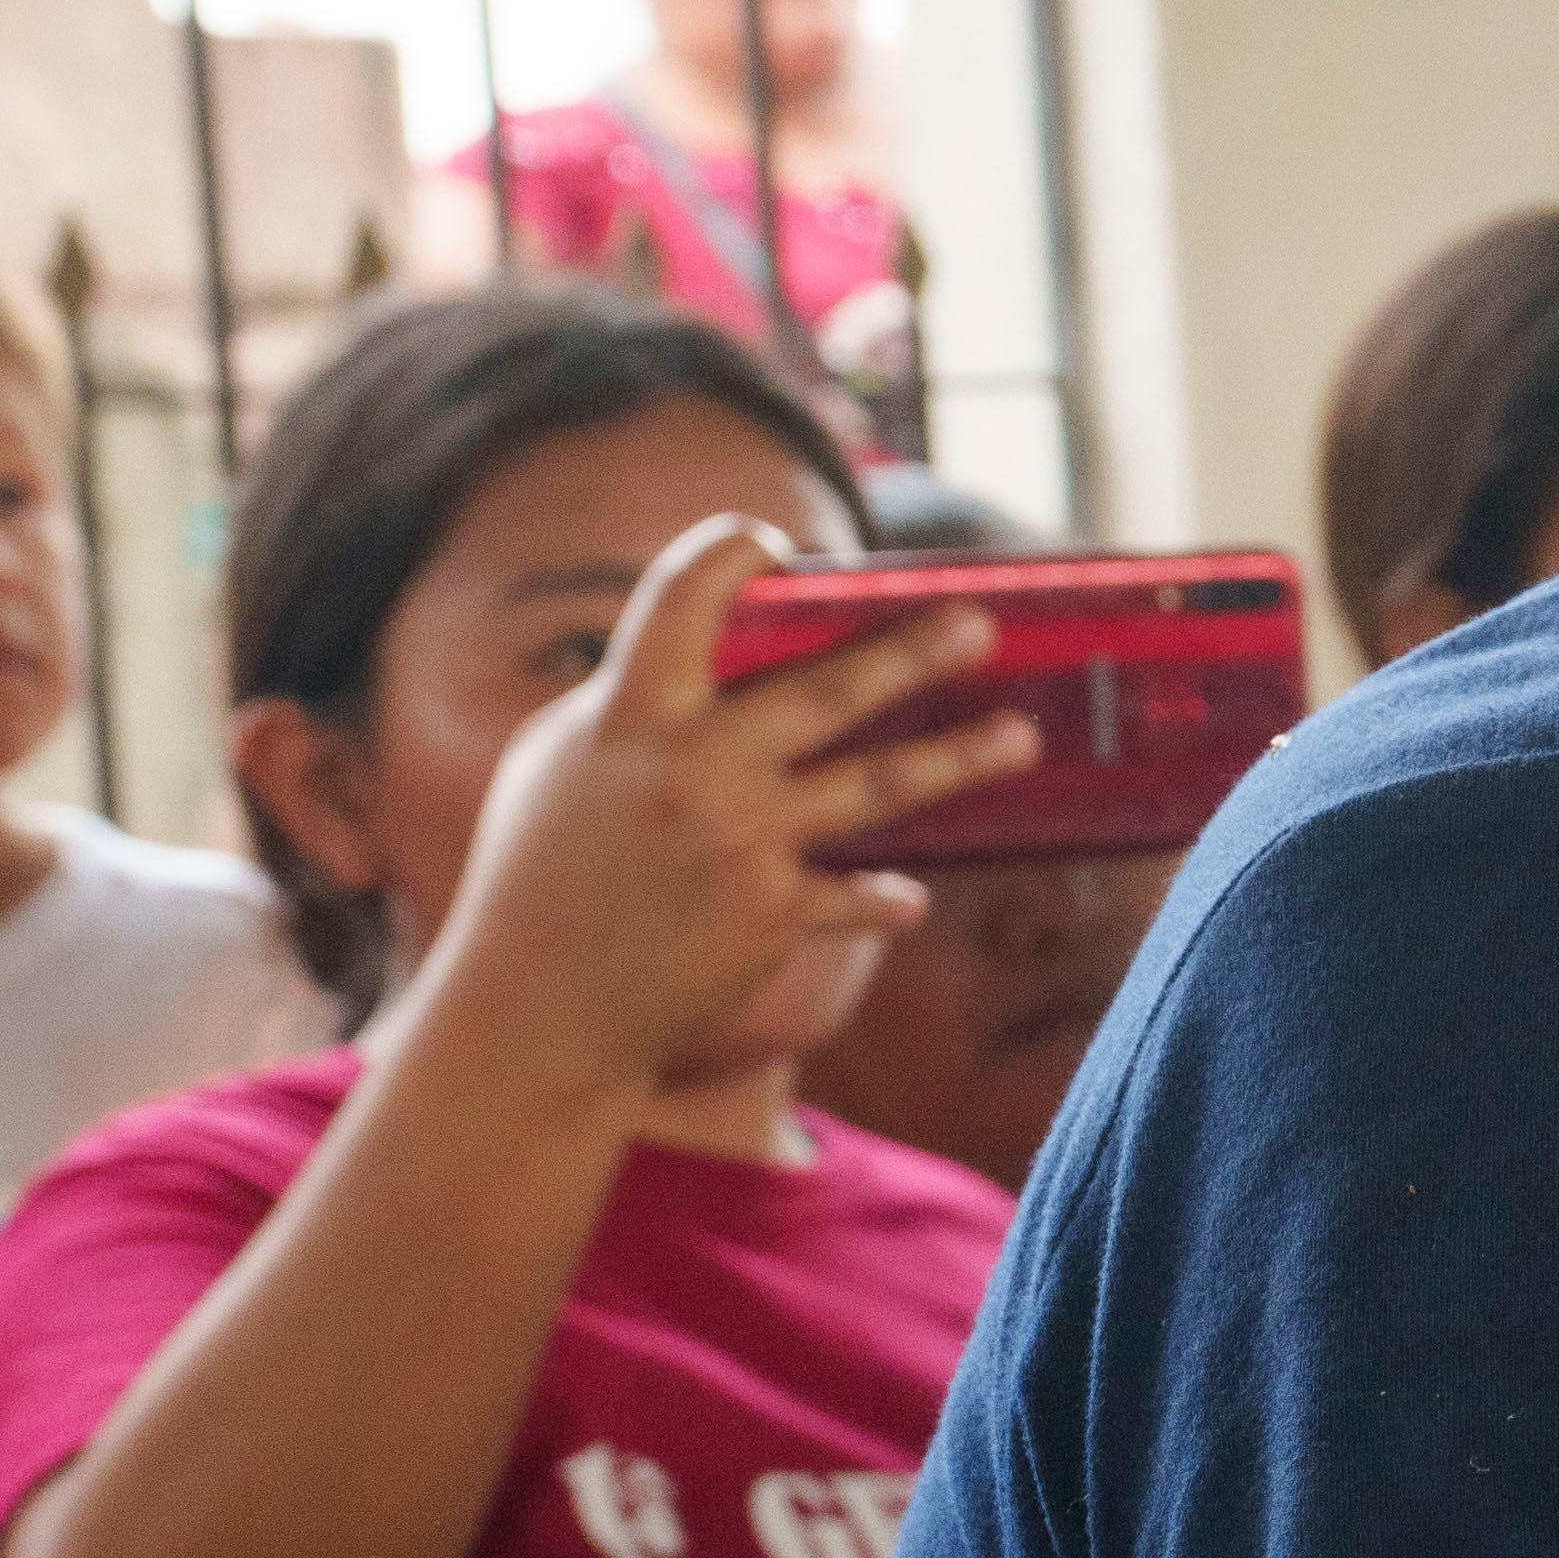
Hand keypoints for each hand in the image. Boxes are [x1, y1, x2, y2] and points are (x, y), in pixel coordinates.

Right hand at [384, 520, 1024, 1108]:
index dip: (732, 553)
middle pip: (825, 690)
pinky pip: (854, 895)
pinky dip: (883, 898)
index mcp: (625, 716)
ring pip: (876, 786)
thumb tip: (714, 652)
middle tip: (982, 621)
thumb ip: (632, 703)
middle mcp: (690, 771)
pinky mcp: (770, 919)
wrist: (534, 1012)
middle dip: (911, 651)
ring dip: (959, 758)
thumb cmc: (538, 871)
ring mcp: (739, 846)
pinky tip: (910, 898)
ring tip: (1024, 735)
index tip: (775, 545)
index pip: (684, 596)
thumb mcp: (561, 763)